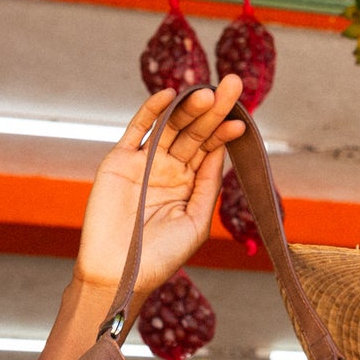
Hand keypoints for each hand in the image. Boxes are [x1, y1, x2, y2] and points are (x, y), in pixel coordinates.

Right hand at [75, 76, 244, 303]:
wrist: (118, 273)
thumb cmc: (159, 257)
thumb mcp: (195, 223)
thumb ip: (207, 186)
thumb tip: (219, 152)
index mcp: (188, 185)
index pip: (209, 150)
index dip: (224, 134)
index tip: (241, 121)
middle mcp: (168, 169)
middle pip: (194, 132)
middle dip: (213, 110)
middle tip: (232, 86)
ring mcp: (143, 163)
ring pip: (170, 127)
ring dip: (188, 108)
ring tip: (207, 92)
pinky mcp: (119, 160)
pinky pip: (137, 129)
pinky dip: (151, 111)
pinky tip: (169, 95)